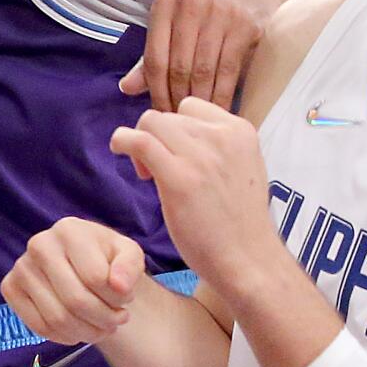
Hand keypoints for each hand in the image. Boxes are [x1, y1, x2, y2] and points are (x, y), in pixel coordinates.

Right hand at [2, 218, 145, 345]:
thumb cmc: (106, 258)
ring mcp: (21, 267)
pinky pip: (38, 327)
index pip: (97, 278)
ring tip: (102, 327)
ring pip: (58, 318)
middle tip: (117, 321)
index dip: (119, 298)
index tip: (126, 299)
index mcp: (69, 230)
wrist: (81, 263)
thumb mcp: (129, 254)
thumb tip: (119, 286)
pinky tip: (78, 330)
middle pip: (76, 301)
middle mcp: (39, 245)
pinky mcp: (9, 288)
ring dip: (88, 332)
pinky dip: (64, 337)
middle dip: (104, 319)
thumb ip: (131, 266)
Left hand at [110, 98, 282, 296]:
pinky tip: (119, 151)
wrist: (248, 259)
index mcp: (240, 131)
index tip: (175, 154)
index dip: (176, 127)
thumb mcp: (239, 168)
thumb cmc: (238, 222)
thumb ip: (215, 147)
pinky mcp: (179, 178)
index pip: (192, 107)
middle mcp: (223, 137)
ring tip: (147, 173)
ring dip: (139, 141)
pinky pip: (139, 142)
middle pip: (169, 116)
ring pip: (151, 122)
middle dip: (156, 138)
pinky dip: (122, 141)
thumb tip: (178, 133)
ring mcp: (202, 156)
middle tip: (156, 170)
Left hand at [121, 0, 293, 111]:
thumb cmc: (202, 20)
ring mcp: (220, 11)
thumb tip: (125, 89)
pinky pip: (228, 70)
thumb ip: (150, 60)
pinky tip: (219, 111)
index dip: (156, 91)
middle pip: (178, 66)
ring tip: (196, 121)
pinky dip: (221, 95)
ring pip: (203, 70)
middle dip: (177, 99)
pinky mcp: (245, 25)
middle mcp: (190, 2)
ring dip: (199, 100)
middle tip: (179, 122)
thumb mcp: (173, 33)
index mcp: (165, 2)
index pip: (154, 57)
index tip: (160, 114)